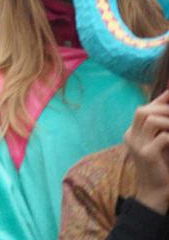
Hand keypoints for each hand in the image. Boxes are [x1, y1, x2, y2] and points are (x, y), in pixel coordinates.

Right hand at [125, 90, 168, 213]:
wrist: (155, 194)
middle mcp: (131, 137)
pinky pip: (162, 137)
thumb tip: (168, 106)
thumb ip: (163, 128)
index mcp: (132, 134)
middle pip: (142, 111)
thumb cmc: (161, 168)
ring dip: (168, 121)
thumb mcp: (161, 144)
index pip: (143, 110)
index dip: (160, 102)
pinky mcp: (146, 155)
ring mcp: (137, 145)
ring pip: (150, 120)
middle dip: (163, 109)